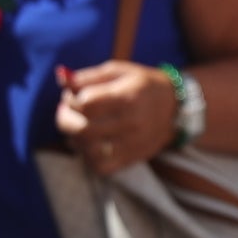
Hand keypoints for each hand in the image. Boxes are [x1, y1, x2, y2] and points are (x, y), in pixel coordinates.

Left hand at [56, 61, 181, 179]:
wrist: (176, 107)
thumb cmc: (141, 84)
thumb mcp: (118, 71)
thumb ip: (88, 76)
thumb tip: (61, 78)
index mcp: (127, 96)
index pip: (85, 103)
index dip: (71, 100)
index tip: (73, 97)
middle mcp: (131, 122)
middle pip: (83, 129)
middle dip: (65, 120)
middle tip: (66, 113)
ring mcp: (132, 144)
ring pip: (88, 150)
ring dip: (74, 139)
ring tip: (78, 127)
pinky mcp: (132, 158)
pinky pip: (101, 167)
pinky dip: (88, 158)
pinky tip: (89, 145)